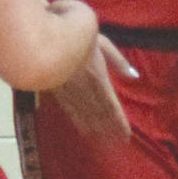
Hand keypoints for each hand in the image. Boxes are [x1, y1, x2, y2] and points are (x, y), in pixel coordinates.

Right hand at [46, 30, 135, 145]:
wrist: (44, 34)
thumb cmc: (77, 33)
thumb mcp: (103, 43)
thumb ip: (117, 61)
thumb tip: (133, 76)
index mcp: (99, 79)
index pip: (112, 107)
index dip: (119, 123)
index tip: (126, 136)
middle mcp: (84, 90)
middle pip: (99, 114)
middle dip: (109, 130)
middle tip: (117, 144)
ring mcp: (68, 92)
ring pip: (84, 116)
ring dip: (96, 129)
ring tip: (104, 141)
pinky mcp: (54, 91)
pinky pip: (70, 111)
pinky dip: (78, 122)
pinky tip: (82, 128)